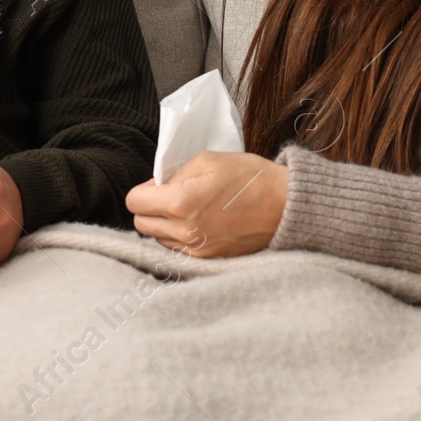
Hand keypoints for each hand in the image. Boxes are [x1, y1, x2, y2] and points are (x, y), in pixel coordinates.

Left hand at [125, 151, 287, 257]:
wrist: (285, 205)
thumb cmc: (250, 178)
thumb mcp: (207, 160)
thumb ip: (173, 174)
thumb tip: (156, 187)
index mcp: (181, 203)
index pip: (134, 202)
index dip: (144, 190)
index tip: (158, 185)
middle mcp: (185, 232)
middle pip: (141, 224)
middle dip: (150, 208)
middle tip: (171, 195)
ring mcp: (197, 250)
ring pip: (158, 239)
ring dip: (164, 224)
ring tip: (189, 209)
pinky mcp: (208, 260)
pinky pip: (178, 251)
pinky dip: (180, 238)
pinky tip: (198, 223)